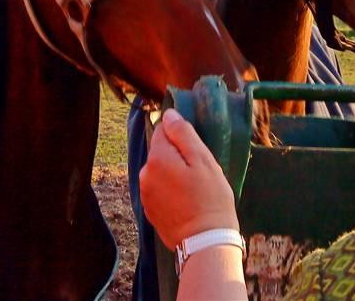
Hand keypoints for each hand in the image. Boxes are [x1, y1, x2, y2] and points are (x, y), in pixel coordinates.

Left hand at [139, 109, 239, 249]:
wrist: (204, 240)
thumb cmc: (209, 198)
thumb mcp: (203, 160)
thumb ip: (184, 134)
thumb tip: (169, 115)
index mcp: (157, 158)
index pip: (164, 129)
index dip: (182, 135)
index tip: (196, 149)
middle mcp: (144, 173)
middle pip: (161, 150)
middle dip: (178, 155)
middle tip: (200, 171)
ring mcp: (144, 193)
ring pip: (160, 169)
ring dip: (174, 172)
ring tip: (194, 187)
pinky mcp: (149, 209)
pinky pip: (159, 188)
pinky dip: (170, 189)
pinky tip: (186, 199)